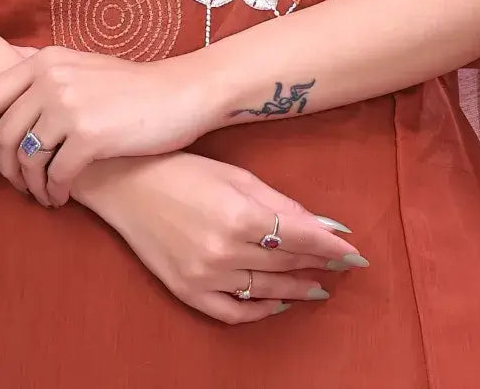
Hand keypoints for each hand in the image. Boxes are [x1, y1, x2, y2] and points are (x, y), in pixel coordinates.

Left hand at [0, 45, 212, 204]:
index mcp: (46, 60)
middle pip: (2, 135)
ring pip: (26, 159)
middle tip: (18, 184)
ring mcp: (69, 106)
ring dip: (29, 185)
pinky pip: (54, 175)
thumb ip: (44, 70)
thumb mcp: (82, 64)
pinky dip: (53, 192)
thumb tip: (2, 69)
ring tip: (43, 194)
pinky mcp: (90, 136)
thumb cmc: (131, 87)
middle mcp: (52, 78)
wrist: (181, 93)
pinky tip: (62, 197)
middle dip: (4, 168)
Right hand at [73, 151, 360, 323]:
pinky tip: (277, 302)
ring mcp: (204, 275)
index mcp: (239, 214)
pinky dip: (259, 311)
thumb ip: (280, 202)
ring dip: (296, 289)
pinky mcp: (187, 290)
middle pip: (285, 262)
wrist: (124, 182)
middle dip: (318, 264)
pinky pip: (233, 312)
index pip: (301, 237)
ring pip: (265, 290)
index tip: (355, 254)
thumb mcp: (236, 175)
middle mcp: (224, 250)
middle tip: (342, 267)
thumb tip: (323, 224)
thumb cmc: (182, 168)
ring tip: (318, 286)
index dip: (331, 247)